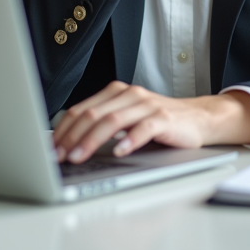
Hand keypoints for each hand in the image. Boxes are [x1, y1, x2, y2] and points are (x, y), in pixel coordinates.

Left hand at [52, 81, 249, 162]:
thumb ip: (103, 125)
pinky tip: (118, 152)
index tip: (50, 149)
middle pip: (93, 115)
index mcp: (116, 93)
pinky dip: (128, 140)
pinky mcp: (163, 119)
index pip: (81, 110)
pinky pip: (142, 128)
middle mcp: (129, 95)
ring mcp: (146, 105)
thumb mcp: (127, 119)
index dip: (63, 130)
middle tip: (59, 156)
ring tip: (79, 156)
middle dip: (71, 137)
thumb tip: (68, 143)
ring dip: (91, 141)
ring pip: (112, 121)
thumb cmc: (160, 122)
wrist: (198, 119)